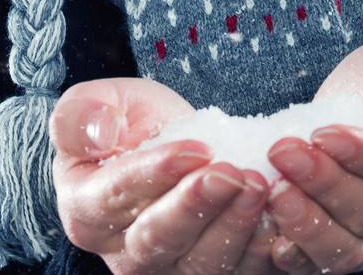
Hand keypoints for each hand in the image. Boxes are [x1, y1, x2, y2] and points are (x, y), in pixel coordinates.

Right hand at [50, 76, 285, 274]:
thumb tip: (98, 131)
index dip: (157, 173)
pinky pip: (237, 270)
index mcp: (86, 210)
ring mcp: (166, 270)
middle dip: (199, 205)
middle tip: (235, 172)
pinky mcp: (206, 272)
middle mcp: (122, 252)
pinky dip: (261, 248)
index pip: (118, 196)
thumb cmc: (120, 126)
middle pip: (160, 239)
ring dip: (235, 226)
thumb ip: (81, 115)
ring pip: (202, 263)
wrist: (154, 150)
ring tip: (260, 186)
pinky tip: (281, 215)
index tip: (197, 149)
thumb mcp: (92, 104)